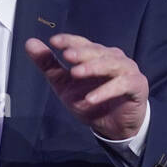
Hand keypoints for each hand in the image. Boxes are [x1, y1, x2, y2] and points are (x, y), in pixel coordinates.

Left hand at [25, 34, 148, 140]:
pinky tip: (91, 98)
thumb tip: (29, 43)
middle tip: (66, 56)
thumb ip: (48, 64)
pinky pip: (123, 85)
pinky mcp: (137, 86)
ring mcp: (127, 70)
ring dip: (93, 68)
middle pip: (97, 51)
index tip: (53, 41)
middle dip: (81, 53)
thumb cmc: (90, 101)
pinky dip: (106, 91)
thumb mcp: (64, 85)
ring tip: (76, 73)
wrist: (114, 126)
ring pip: (111, 64)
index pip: (82, 43)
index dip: (69, 41)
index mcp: (96, 55)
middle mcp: (113, 58)